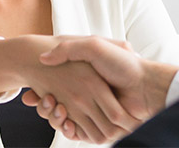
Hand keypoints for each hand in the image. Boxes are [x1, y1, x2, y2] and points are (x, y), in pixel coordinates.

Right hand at [22, 36, 178, 140]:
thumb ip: (68, 50)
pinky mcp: (100, 126)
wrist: (147, 87)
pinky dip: (68, 130)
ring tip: (50, 110)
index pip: (54, 88)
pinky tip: (64, 123)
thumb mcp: (93, 46)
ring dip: (54, 118)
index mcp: (84, 79)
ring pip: (64, 119)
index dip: (42, 92)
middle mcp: (87, 95)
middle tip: (36, 101)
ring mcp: (93, 111)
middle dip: (45, 106)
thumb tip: (44, 58)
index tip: (31, 94)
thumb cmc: (124, 65)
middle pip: (56, 105)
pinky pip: (78, 132)